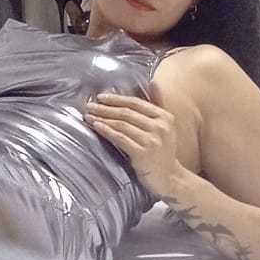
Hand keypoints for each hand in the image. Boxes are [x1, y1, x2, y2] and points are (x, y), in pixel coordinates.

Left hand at [83, 79, 184, 203]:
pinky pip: (120, 138)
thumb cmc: (163, 152)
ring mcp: (152, 140)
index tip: (101, 97)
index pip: (136, 103)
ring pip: (122, 124)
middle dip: (105, 108)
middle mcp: (160, 126)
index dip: (117, 99)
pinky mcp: (143, 153)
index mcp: (165, 117)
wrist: (170, 178)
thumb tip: (153, 81)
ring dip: (103, 118)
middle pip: (126, 112)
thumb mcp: (165, 126)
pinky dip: (107, 131)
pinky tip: (96, 126)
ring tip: (89, 115)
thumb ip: (158, 104)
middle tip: (90, 105)